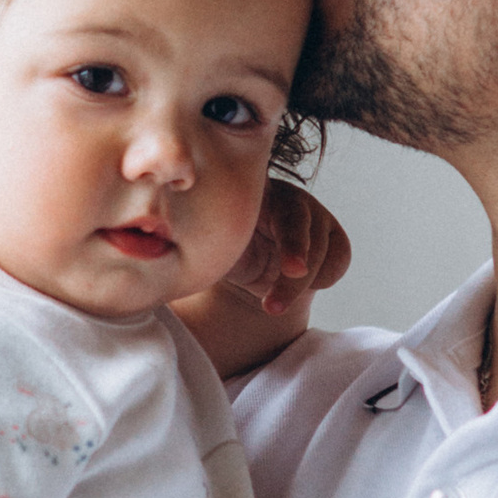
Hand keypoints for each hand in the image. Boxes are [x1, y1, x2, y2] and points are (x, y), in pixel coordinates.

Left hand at [172, 179, 351, 376]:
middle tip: (275, 303)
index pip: (282, 206)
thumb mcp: (208, 248)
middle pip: (307, 225)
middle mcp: (287, 197)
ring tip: (270, 305)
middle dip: (298, 265)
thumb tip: (156, 247)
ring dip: (301, 284)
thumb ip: (196, 243)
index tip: (289, 269)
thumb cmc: (218, 256)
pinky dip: (325, 277)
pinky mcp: (331, 234)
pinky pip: (340, 255)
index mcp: (257, 192)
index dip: (291, 240)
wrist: (243, 275)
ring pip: (325, 247)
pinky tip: (297, 288)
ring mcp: (313, 214)